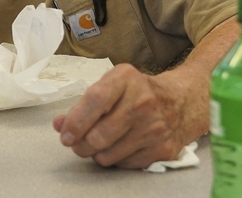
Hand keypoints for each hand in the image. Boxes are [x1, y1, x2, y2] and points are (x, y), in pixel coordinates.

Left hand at [51, 63, 202, 168]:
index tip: (64, 134)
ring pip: (108, 154)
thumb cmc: (138, 92)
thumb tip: (59, 125)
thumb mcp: (112, 85)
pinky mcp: (162, 149)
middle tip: (75, 143)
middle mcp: (143, 102)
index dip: (75, 121)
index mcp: (126, 79)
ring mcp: (154, 127)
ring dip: (94, 154)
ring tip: (95, 144)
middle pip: (99, 135)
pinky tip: (117, 146)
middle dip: (80, 145)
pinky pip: (124, 163)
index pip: (95, 100)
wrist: (182, 102)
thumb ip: (83, 103)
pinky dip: (114, 158)